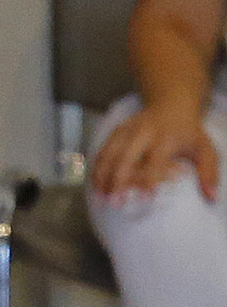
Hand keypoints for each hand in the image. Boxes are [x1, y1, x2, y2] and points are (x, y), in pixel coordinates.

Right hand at [94, 102, 219, 201]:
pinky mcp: (117, 130)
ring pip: (110, 153)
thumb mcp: (206, 150)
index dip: (150, 179)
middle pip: (126, 158)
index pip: (156, 161)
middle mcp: (143, 133)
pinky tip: (94, 182)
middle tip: (114, 202)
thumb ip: (209, 173)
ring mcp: (127, 130)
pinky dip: (97, 166)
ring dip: (102, 175)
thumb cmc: (189, 133)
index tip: (145, 199)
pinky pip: (103, 149)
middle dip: (118, 180)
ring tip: (99, 196)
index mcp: (166, 139)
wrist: (171, 104)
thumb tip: (211, 197)